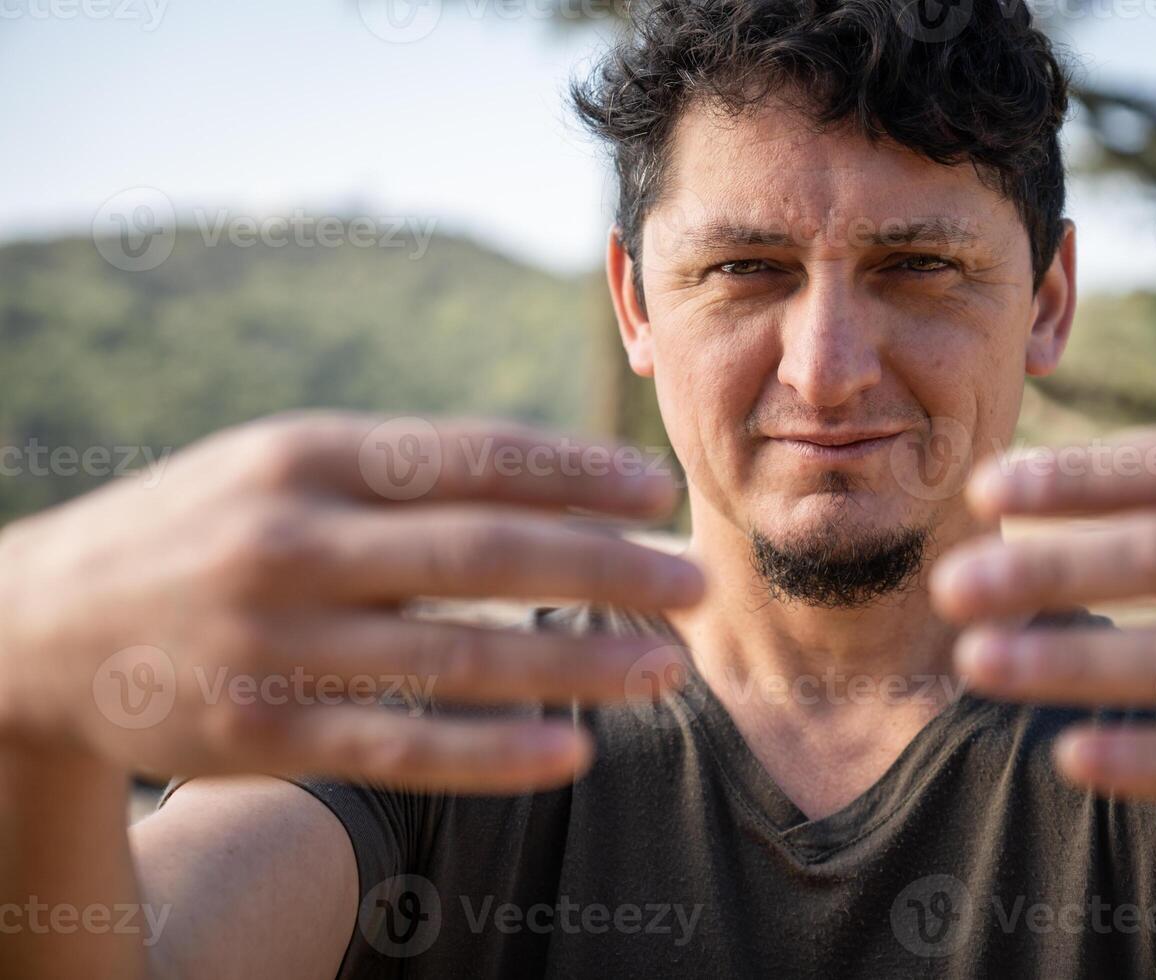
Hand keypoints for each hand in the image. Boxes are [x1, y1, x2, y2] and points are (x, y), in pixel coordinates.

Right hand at [0, 413, 702, 791]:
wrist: (41, 626)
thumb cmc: (200, 528)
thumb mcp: (282, 465)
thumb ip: (402, 468)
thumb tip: (549, 477)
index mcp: (307, 454)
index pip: (472, 455)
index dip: (579, 472)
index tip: (660, 488)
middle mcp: (293, 540)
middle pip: (486, 553)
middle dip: (608, 567)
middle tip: (696, 579)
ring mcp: (277, 643)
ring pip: (458, 659)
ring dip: (579, 665)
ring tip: (667, 669)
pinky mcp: (263, 733)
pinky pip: (402, 746)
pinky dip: (496, 752)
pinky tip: (575, 751)